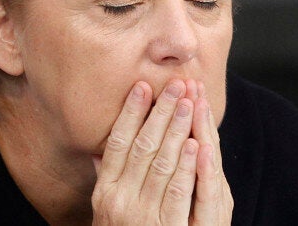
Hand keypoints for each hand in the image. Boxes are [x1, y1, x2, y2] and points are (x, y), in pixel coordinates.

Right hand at [90, 79, 232, 224]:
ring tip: (188, 102)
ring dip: (177, 130)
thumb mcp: (108, 210)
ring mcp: (140, 216)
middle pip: (142, 146)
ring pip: (161, 163)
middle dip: (160, 113)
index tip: (143, 87)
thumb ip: (108, 179)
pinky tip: (197, 143)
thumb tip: (101, 150)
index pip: (117, 143)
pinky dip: (188, 166)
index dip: (131, 113)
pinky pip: (177, 192)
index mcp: (105, 191)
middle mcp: (118, 200)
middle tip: (175, 85)